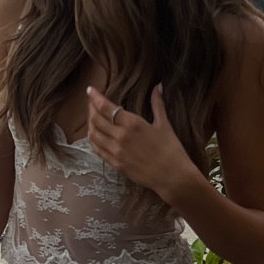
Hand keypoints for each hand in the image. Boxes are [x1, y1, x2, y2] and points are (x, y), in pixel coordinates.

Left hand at [85, 83, 196, 204]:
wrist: (173, 177)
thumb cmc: (172, 150)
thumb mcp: (164, 124)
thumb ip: (157, 104)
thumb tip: (158, 86)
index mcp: (133, 123)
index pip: (106, 107)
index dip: (95, 97)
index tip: (90, 90)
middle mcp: (120, 136)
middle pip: (96, 119)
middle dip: (91, 108)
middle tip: (91, 103)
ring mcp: (116, 152)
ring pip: (93, 135)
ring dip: (90, 124)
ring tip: (92, 118)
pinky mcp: (115, 164)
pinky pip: (97, 150)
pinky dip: (93, 140)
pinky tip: (95, 135)